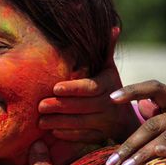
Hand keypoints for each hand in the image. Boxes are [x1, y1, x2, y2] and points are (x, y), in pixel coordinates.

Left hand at [38, 27, 138, 143]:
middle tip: (39, 105)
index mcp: (109, 85)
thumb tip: (112, 27)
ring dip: (59, 122)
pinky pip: (83, 137)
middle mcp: (109, 105)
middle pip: (82, 106)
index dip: (73, 89)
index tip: (55, 88)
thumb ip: (106, 50)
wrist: (126, 119)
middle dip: (60, 106)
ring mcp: (105, 123)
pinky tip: (52, 132)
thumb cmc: (111, 88)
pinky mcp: (100, 137)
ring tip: (40, 121)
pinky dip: (68, 136)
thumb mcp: (109, 69)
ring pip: (80, 123)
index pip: (90, 88)